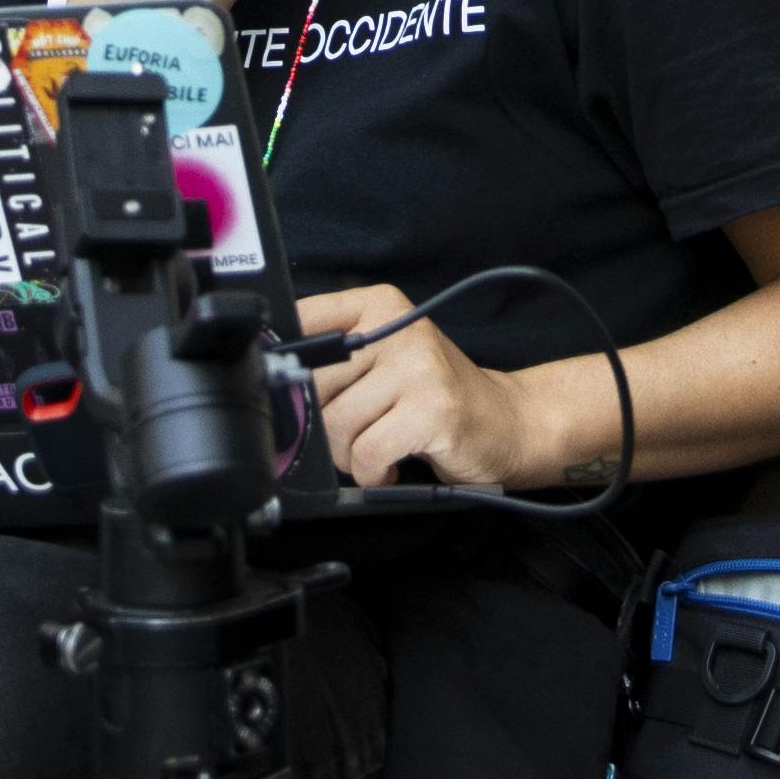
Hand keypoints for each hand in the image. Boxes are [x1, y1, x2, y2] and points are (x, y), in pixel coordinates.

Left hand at [299, 285, 569, 491]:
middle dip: (324, 425)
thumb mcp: (383, 359)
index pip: (302, 320)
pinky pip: (367, 453)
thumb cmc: (432, 396)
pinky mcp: (432, 410)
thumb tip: (272, 380)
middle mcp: (396, 328)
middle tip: (355, 433)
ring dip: (350, 455)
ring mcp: (418, 367)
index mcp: (377, 306)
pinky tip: (392, 466)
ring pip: (336, 424)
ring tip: (379, 448)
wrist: (507, 423)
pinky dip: (373, 473)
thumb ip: (333, 358)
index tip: (299, 391)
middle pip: (312, 383)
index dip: (287, 365)